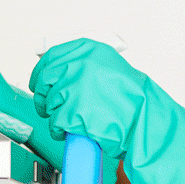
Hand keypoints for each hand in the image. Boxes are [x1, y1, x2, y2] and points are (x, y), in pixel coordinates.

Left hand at [28, 38, 145, 160]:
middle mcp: (79, 66)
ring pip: (49, 103)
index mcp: (89, 51)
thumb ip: (87, 65)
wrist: (145, 121)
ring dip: (54, 115)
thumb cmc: (134, 101)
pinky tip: (68, 131)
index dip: (41, 72)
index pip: (52, 56)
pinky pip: (55, 122)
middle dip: (44, 96)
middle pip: (46, 79)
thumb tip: (63, 72)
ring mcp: (74, 88)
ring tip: (68, 121)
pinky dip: (58, 130)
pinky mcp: (72, 112)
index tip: (39, 82)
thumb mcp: (112, 68)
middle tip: (48, 106)